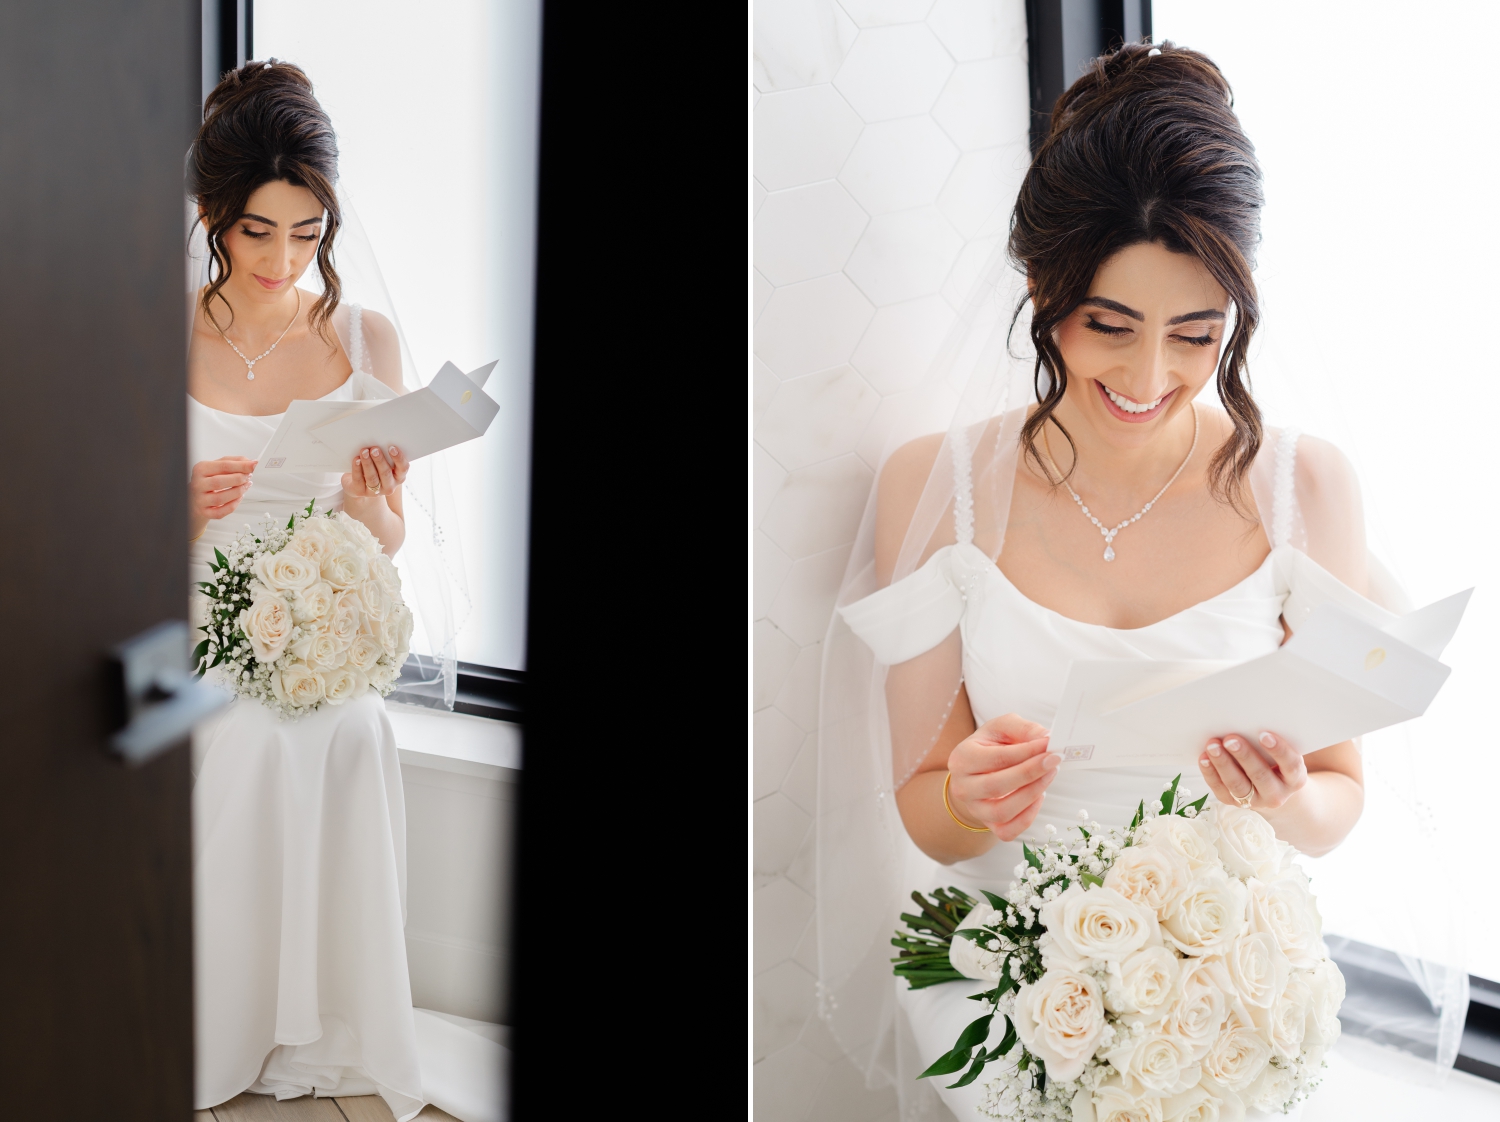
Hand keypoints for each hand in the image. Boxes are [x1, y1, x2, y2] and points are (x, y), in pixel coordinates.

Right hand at [190, 456, 255, 522]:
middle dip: (239, 479)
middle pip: (219, 482)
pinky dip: (234, 504)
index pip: (223, 466)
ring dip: (238, 492)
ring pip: (220, 498)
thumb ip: (234, 462)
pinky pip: (221, 512)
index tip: (254, 465)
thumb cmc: (210, 480)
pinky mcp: (205, 512)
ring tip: (246, 486)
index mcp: (201, 469)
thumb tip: (251, 462)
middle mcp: (198, 484)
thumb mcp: (219, 466)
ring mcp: (200, 500)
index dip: (241, 466)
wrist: (196, 496)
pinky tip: (239, 497)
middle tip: (249, 476)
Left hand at [342, 445, 408, 501]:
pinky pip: (359, 480)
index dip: (398, 458)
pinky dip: (357, 469)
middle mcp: (389, 486)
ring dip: (368, 463)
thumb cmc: (374, 467)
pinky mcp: (360, 492)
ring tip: (364, 452)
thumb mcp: (383, 461)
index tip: (392, 448)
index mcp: (398, 476)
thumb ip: (385, 454)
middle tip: (374, 449)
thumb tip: (381, 441)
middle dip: (380, 460)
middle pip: (386, 473)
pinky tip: (356, 460)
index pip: (403, 468)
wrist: (358, 483)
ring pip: (372, 477)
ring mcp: (375, 491)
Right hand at [945, 713, 1056, 840]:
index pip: (997, 758)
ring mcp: (974, 809)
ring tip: (1050, 775)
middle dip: (1031, 772)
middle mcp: (962, 787)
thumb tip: (1046, 738)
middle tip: (1054, 760)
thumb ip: (1024, 729)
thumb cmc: (992, 746)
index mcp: (962, 758)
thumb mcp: (1003, 728)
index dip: (1026, 751)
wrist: (978, 772)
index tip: (1049, 744)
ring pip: (1002, 811)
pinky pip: (1009, 830)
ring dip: (1032, 793)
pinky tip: (1039, 796)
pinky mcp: (988, 825)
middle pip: (997, 785)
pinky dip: (1028, 816)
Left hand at [1198, 731, 1307, 811]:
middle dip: (1244, 755)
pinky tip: (1203, 758)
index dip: (1279, 750)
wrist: (1272, 788)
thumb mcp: (1282, 753)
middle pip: (1260, 775)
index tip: (1264, 735)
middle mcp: (1277, 794)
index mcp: (1295, 778)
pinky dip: (1210, 773)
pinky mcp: (1235, 803)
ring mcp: (1256, 801)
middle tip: (1230, 738)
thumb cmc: (1276, 761)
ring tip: (1212, 746)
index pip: (1291, 765)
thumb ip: (1270, 741)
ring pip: (1238, 784)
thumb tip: (1247, 720)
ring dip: (1223, 763)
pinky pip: (1221, 789)